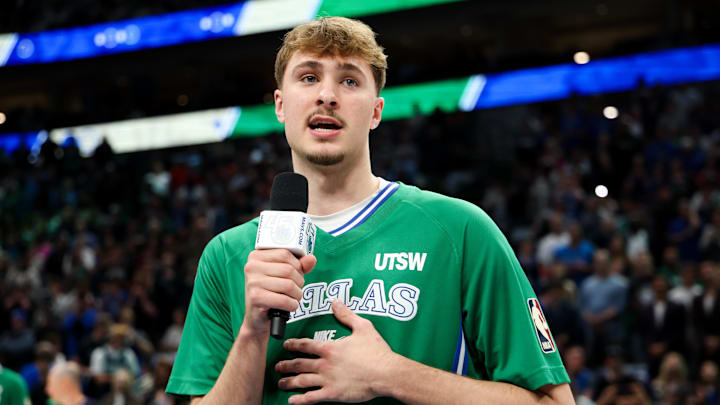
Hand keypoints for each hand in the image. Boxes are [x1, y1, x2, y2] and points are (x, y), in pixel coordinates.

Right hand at [243, 249, 315, 335]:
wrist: (257, 317)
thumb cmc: (271, 292)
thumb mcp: (283, 275)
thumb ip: (299, 265)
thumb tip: (311, 259)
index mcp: (256, 256)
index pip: (285, 254)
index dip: (297, 265)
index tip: (296, 274)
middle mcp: (252, 267)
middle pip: (288, 270)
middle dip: (298, 282)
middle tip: (295, 289)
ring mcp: (252, 282)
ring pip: (288, 285)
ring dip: (297, 294)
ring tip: (292, 298)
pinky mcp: (255, 298)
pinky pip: (284, 300)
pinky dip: (292, 305)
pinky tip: (289, 306)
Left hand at [276, 300, 396, 404]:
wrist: (386, 373)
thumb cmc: (376, 351)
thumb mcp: (363, 327)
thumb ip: (347, 315)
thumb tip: (336, 302)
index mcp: (330, 348)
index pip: (305, 345)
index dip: (293, 344)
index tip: (286, 345)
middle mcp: (325, 363)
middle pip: (299, 364)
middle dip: (286, 365)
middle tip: (277, 366)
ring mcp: (328, 379)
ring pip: (302, 381)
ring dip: (289, 382)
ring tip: (281, 382)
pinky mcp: (333, 394)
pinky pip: (312, 398)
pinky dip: (301, 400)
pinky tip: (292, 401)